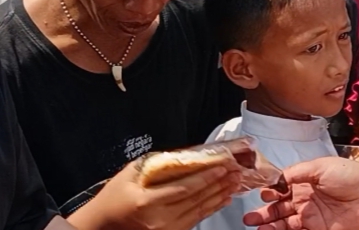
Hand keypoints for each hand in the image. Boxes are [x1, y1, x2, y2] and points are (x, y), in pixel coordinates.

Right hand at [69, 156, 241, 229]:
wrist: (100, 226)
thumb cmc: (113, 197)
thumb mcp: (131, 174)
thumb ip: (157, 165)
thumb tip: (187, 155)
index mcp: (147, 201)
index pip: (185, 188)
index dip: (207, 177)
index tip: (224, 166)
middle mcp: (158, 218)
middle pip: (196, 199)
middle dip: (220, 184)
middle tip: (237, 171)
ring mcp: (165, 229)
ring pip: (199, 211)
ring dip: (220, 196)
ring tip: (235, 183)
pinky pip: (195, 220)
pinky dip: (211, 209)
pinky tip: (223, 199)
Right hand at [243, 157, 358, 229]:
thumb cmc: (353, 176)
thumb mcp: (321, 166)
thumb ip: (297, 172)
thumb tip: (277, 178)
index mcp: (306, 182)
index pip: (281, 188)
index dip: (270, 191)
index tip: (261, 193)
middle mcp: (307, 200)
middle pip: (279, 208)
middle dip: (263, 212)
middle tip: (250, 217)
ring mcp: (313, 216)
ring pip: (285, 223)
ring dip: (270, 225)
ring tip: (257, 226)